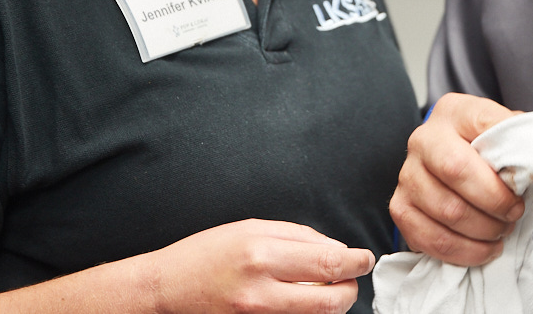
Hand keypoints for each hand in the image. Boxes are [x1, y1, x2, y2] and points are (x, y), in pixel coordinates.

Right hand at [147, 219, 373, 312]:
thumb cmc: (205, 254)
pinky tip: (303, 301)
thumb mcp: (250, 228)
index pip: (328, 263)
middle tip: (352, 278)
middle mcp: (261, 292)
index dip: (356, 262)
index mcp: (262, 254)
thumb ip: (297, 236)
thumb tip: (334, 248)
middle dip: (350, 289)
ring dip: (332, 304)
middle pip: (330, 300)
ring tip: (328, 289)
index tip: (364, 258)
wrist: (167, 290)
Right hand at [389, 93, 525, 265]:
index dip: (504, 166)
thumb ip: (522, 140)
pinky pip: (431, 239)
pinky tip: (482, 248)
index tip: (522, 189)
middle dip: (494, 203)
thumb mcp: (508, 131)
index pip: (481, 130)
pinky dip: (464, 251)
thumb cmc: (486, 148)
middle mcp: (423, 139)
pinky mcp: (400, 207)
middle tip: (513, 215)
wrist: (454, 158)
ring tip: (500, 231)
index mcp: (453, 112)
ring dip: (482, 231)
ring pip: (446, 211)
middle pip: (456, 172)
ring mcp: (407, 174)